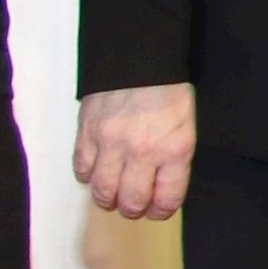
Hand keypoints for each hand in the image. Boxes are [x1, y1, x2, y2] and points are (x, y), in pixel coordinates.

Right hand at [73, 83, 195, 218]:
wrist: (138, 58)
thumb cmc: (167, 92)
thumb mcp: (185, 126)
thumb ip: (173, 160)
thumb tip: (160, 190)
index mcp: (174, 150)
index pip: (167, 200)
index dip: (161, 210)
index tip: (157, 208)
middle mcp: (142, 152)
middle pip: (131, 203)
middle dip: (133, 209)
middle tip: (133, 203)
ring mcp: (111, 144)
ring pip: (103, 193)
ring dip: (108, 198)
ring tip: (113, 193)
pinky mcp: (87, 133)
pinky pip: (82, 170)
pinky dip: (88, 176)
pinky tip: (97, 170)